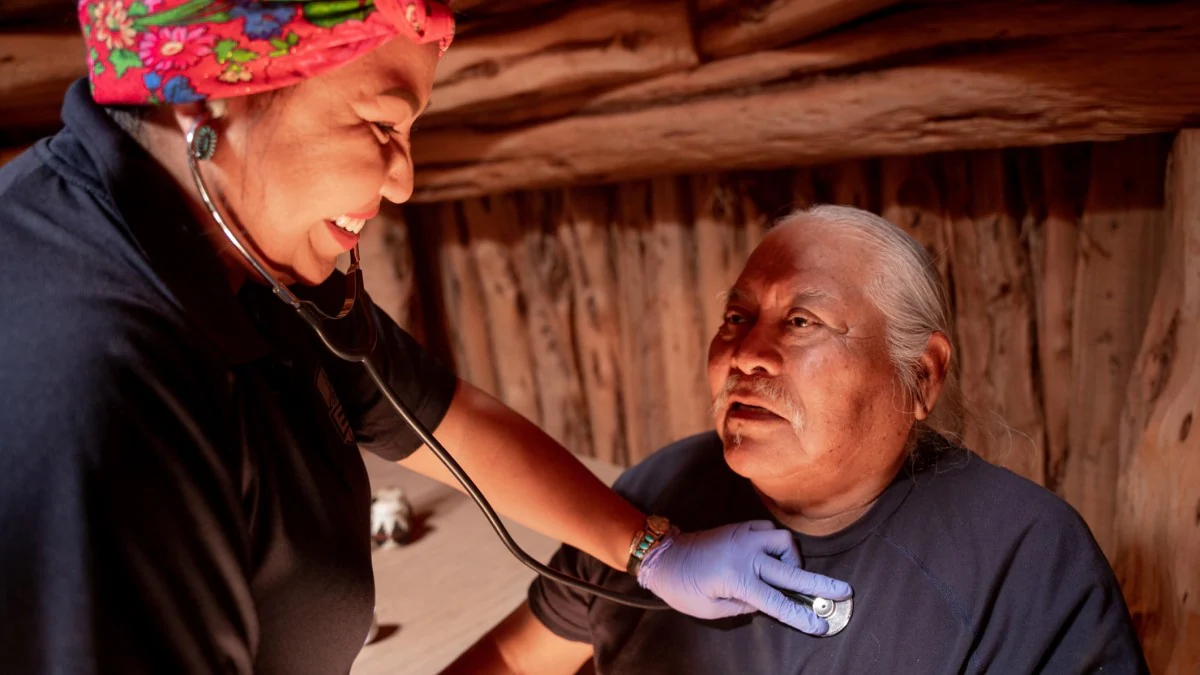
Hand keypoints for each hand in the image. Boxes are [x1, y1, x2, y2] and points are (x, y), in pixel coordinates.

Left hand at [636, 520, 851, 633]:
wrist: (664, 555)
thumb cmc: (683, 588)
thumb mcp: (712, 609)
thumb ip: (744, 606)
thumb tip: (769, 602)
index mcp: (736, 579)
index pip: (778, 602)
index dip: (801, 616)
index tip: (821, 625)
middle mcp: (745, 555)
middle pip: (792, 570)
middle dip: (819, 584)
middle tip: (844, 592)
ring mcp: (744, 537)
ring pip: (784, 542)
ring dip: (793, 558)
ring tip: (788, 573)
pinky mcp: (740, 527)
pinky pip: (770, 531)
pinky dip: (778, 543)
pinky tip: (773, 556)